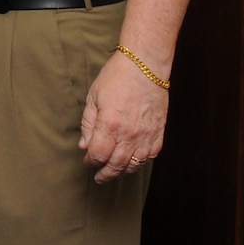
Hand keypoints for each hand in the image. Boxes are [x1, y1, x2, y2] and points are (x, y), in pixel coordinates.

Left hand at [79, 51, 167, 183]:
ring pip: (135, 165)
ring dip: (122, 171)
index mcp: (110, 125)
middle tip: (99, 178)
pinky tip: (133, 161)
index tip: (87, 161)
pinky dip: (141, 162)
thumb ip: (88, 125)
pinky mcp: (159, 132)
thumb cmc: (116, 78)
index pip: (98, 155)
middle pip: (116, 165)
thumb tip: (84, 146)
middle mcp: (129, 134)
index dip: (91, 161)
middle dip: (105, 174)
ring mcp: (146, 135)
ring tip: (114, 172)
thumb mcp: (93, 98)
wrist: (145, 66)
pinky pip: (151, 155)